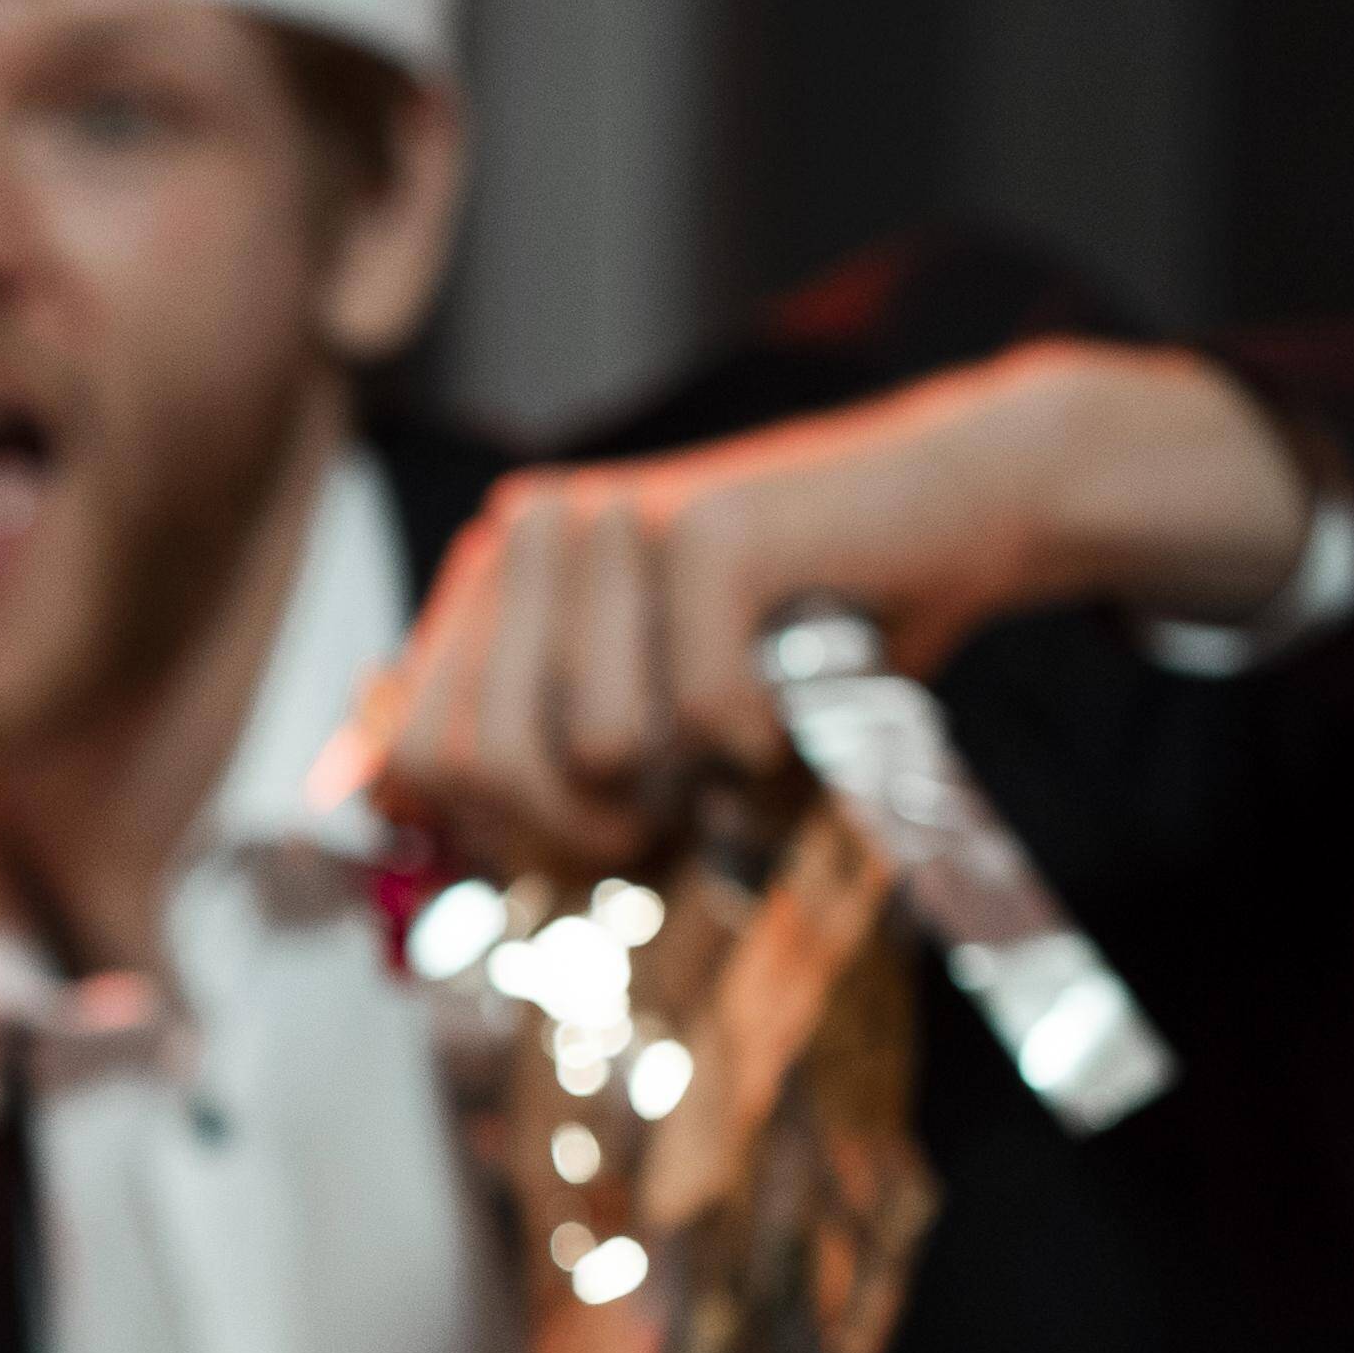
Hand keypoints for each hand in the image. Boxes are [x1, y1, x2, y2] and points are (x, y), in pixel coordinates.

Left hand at [346, 341, 1315, 875]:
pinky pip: (702, 715)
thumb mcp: (641, 694)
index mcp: (490, 572)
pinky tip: (791, 702)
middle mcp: (529, 534)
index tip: (580, 847)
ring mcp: (613, 521)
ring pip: (590, 749)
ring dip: (679, 793)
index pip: (413, 755)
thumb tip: (399, 825)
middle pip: (476, 765)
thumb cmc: (792, 625)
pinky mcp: (709, 528)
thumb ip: (521, 749)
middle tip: (653, 832)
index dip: (491, 836)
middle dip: (573, 836)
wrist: (954, 505)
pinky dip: (762, 747)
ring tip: (730, 756)